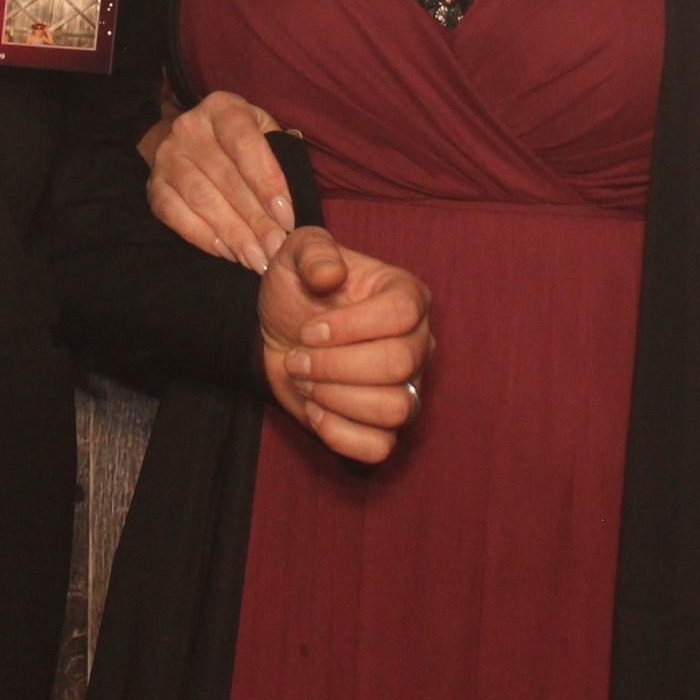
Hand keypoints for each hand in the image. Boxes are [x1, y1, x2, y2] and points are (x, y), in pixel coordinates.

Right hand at [141, 90, 293, 270]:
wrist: (192, 142)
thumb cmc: (240, 142)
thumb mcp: (263, 132)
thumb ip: (282, 153)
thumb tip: (301, 186)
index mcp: (223, 108)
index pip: (245, 144)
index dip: (268, 182)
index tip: (287, 217)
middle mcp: (189, 128)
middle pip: (226, 178)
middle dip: (256, 219)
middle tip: (277, 248)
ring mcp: (167, 157)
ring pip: (202, 200)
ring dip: (233, 235)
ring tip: (257, 259)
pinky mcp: (154, 186)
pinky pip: (176, 216)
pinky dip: (204, 238)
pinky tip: (229, 253)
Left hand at [256, 229, 431, 465]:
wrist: (281, 335)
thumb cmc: (296, 290)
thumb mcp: (294, 255)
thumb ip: (312, 252)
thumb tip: (331, 274)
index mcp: (407, 295)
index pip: (402, 314)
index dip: (349, 326)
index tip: (308, 330)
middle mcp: (418, 342)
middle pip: (399, 364)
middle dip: (335, 365)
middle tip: (298, 359)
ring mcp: (407, 388)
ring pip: (396, 408)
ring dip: (337, 398)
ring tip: (305, 381)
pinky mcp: (385, 427)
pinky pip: (379, 447)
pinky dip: (339, 433)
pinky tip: (315, 410)